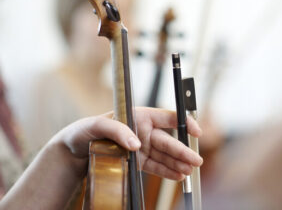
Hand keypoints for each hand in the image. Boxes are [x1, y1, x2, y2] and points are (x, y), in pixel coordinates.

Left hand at [52, 107, 202, 180]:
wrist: (73, 152)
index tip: (196, 131)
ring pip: (164, 155)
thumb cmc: (83, 131)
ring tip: (190, 171)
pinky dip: (167, 172)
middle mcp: (143, 131)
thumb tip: (136, 143)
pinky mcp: (137, 162)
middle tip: (196, 160)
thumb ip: (117, 130)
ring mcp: (141, 148)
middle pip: (169, 140)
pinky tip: (178, 176)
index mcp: (138, 116)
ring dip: (178, 163)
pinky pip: (155, 167)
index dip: (184, 122)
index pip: (167, 117)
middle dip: (183, 150)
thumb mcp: (95, 126)